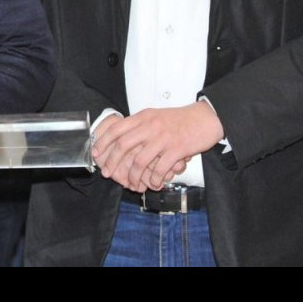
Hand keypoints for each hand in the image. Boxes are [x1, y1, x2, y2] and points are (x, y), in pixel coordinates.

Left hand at [91, 101, 222, 191]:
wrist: (206, 118)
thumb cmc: (181, 120)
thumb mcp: (156, 116)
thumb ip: (140, 125)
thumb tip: (122, 138)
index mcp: (144, 117)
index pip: (116, 128)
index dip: (103, 142)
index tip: (96, 153)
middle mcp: (151, 126)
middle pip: (123, 145)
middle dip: (112, 162)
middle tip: (108, 174)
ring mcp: (164, 137)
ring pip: (140, 161)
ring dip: (134, 176)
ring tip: (133, 185)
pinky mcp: (177, 148)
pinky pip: (160, 168)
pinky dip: (155, 179)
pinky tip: (155, 184)